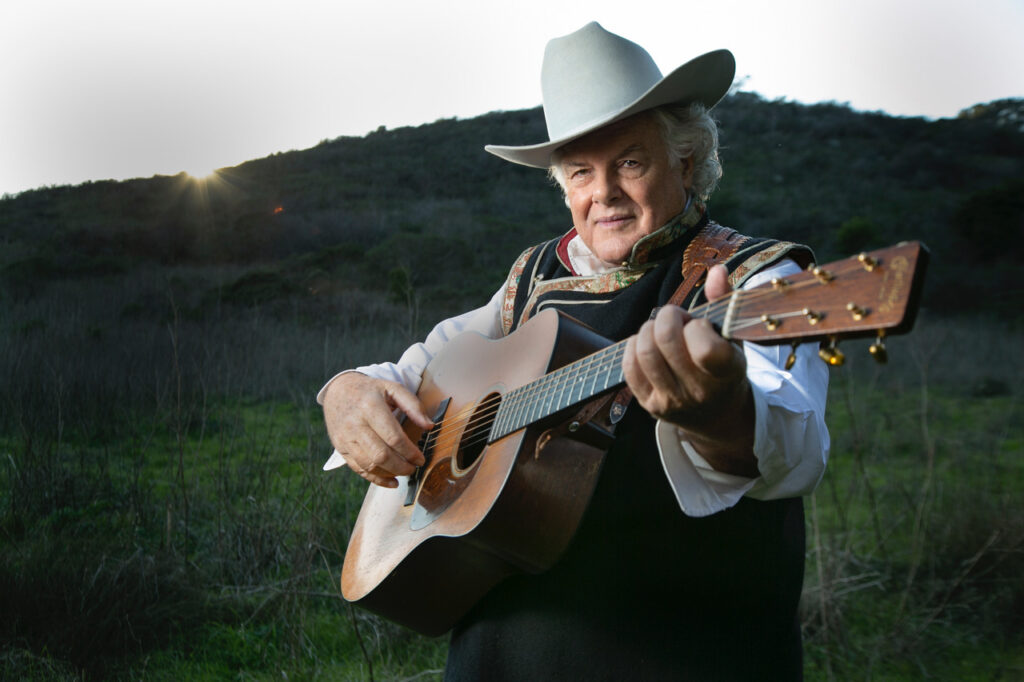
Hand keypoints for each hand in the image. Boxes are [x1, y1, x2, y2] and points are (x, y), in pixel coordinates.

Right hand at [321, 372, 433, 487]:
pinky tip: (391, 481)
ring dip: (390, 473)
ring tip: (404, 472)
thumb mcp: (392, 388)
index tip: (420, 459)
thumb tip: (429, 426)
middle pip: (381, 455)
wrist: (338, 390)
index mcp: (371, 407)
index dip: (410, 452)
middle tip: (413, 468)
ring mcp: (345, 438)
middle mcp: (355, 424)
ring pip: (369, 465)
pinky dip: (376, 479)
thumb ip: (413, 405)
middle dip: (401, 467)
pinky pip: (358, 469)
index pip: (394, 437)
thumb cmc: (370, 390)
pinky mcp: (340, 448)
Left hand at [621, 265, 756, 476]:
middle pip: (666, 340)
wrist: (717, 415)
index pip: (705, 348)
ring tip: (661, 330)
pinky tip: (648, 344)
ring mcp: (672, 401)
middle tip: (676, 319)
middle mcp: (700, 391)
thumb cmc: (724, 367)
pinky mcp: (650, 405)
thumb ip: (724, 302)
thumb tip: (717, 270)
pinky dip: (634, 346)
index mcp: (727, 372)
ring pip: (645, 351)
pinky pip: (629, 366)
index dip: (696, 326)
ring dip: (649, 329)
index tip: (700, 325)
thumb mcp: (732, 337)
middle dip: (667, 317)